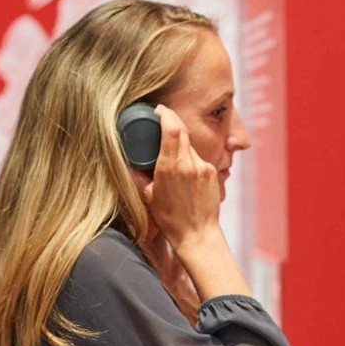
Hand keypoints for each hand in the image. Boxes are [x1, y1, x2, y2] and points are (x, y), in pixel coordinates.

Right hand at [142, 105, 221, 250]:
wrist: (198, 235)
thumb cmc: (170, 219)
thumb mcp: (149, 196)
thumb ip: (140, 175)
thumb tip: (131, 161)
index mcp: (171, 167)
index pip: (172, 128)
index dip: (166, 114)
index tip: (159, 110)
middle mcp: (189, 163)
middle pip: (182, 131)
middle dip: (172, 124)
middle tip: (161, 122)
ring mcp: (204, 167)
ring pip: (190, 146)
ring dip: (180, 146)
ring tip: (170, 158)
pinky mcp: (213, 173)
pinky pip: (198, 159)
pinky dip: (189, 160)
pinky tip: (183, 174)